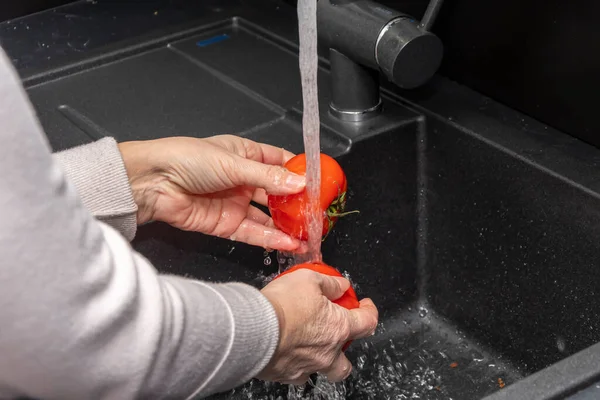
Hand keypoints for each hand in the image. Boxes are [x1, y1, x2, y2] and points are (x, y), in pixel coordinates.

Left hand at [118, 135, 305, 250]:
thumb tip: (300, 183)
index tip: (320, 182)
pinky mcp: (226, 225)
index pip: (280, 162)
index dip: (300, 172)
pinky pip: (254, 233)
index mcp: (245, 155)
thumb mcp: (234, 162)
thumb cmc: (186, 159)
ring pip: (268, 217)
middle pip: (277, 193)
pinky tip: (289, 244)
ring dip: (287, 227)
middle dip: (297, 205)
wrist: (152, 183)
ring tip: (309, 235)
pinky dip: (272, 240)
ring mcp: (235, 203)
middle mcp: (243, 180)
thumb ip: (269, 177)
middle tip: (318, 214)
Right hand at [258, 269, 378, 383]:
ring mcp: (308, 367)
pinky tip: (289, 352)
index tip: (365, 306)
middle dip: (347, 350)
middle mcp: (327, 352)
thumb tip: (341, 286)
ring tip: (311, 347)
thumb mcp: (309, 279)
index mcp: (338, 328)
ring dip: (322, 361)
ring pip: (324, 372)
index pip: (368, 322)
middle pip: (348, 361)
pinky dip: (297, 365)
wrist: (252, 329)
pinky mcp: (287, 375)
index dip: (370, 311)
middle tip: (337, 335)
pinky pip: (298, 375)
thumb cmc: (281, 305)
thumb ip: (330, 283)